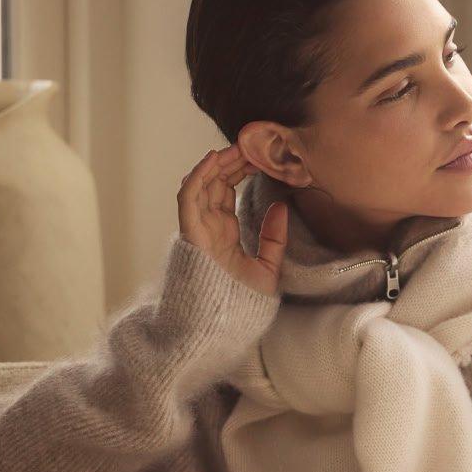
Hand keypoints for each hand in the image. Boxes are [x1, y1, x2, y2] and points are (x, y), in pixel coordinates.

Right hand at [177, 145, 288, 296]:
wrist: (221, 328)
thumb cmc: (241, 305)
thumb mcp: (267, 267)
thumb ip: (274, 239)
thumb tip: (283, 207)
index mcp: (224, 232)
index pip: (228, 191)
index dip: (241, 170)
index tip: (260, 156)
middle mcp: (209, 227)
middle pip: (216, 182)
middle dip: (232, 161)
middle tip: (252, 144)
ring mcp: (198, 229)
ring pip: (202, 185)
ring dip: (218, 163)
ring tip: (239, 147)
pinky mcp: (190, 234)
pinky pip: (189, 199)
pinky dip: (198, 177)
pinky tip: (214, 160)